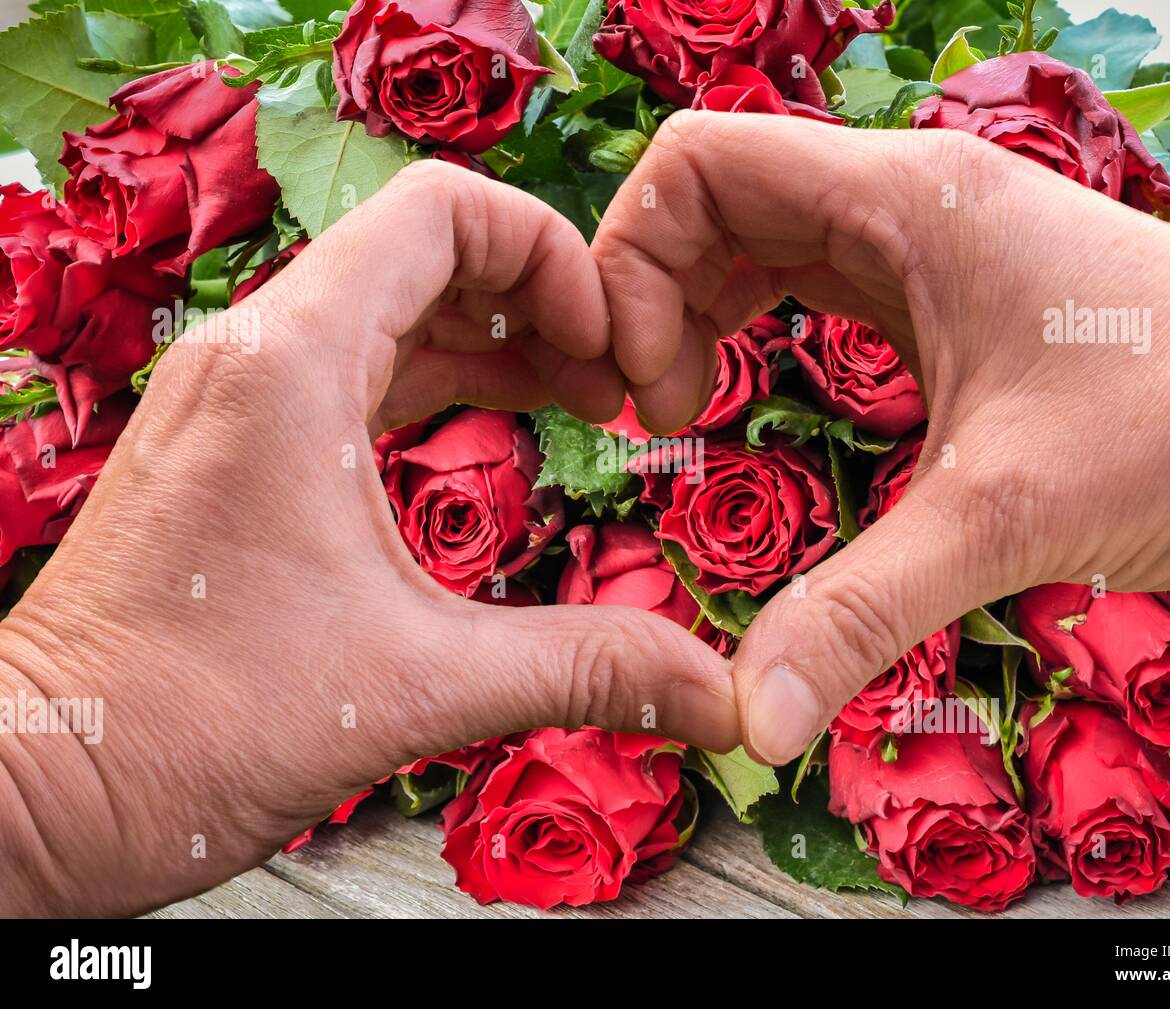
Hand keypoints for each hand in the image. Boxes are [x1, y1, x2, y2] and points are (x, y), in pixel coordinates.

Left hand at [0, 160, 738, 915]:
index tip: (608, 342)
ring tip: (575, 405)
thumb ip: (584, 668)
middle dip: (538, 304)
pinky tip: (485, 441)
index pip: (443, 210)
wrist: (36, 786)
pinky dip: (433, 386)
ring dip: (490, 345)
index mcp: (293, 364)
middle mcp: (253, 357)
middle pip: (423, 253)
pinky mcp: (228, 453)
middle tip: (613, 381)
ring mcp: (232, 401)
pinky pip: (352, 375)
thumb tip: (716, 694)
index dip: (550, 253)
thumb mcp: (416, 687)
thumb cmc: (180, 725)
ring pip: (388, 315)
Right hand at [592, 110, 1169, 765]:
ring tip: (688, 409)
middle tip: (655, 413)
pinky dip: (758, 330)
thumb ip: (859, 611)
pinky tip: (755, 395)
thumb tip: (748, 719)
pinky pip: (816, 283)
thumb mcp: (1004, 518)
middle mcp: (910, 203)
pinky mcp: (957, 297)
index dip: (631, 262)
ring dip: (699, 312)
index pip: (698, 163)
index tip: (648, 387)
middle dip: (652, 297)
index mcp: (906, 200)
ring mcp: (934, 246)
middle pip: (715, 201)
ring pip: (762, 240)